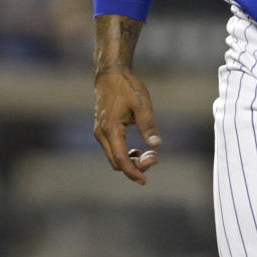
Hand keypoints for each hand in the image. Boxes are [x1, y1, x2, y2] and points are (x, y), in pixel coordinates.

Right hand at [93, 66, 161, 184]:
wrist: (111, 75)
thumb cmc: (128, 88)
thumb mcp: (142, 104)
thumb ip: (148, 125)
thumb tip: (156, 145)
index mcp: (111, 129)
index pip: (120, 159)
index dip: (132, 172)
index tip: (144, 181)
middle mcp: (102, 134)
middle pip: (116, 162)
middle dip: (136, 166)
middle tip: (155, 158)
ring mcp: (100, 133)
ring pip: (114, 158)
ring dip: (131, 161)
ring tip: (150, 154)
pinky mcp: (102, 131)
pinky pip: (112, 150)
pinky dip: (125, 155)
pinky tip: (138, 151)